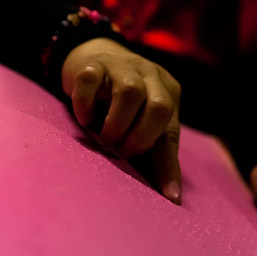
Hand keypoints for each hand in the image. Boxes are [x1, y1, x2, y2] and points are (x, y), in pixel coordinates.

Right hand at [61, 37, 181, 203]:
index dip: (168, 166)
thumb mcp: (141, 123)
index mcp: (169, 92)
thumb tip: (170, 198)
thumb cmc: (119, 102)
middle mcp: (151, 75)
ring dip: (116, 123)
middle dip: (140, 138)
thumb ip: (154, 152)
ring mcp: (122, 65)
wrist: (90, 57)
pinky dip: (85, 104)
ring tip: (104, 138)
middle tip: (121, 150)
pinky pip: (91, 80)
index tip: (168, 197)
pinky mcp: (93, 63)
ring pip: (130, 91)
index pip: (172, 132)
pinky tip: (84, 119)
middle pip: (159, 107)